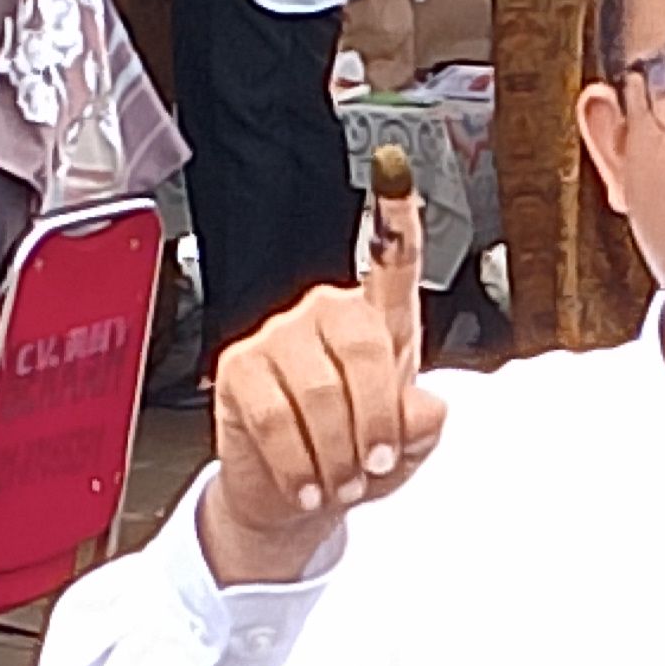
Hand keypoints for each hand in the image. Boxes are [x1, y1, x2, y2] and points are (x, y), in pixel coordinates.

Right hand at [201, 163, 440, 586]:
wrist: (296, 498)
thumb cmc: (355, 460)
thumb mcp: (406, 449)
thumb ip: (422, 425)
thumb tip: (424, 408)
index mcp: (380, 323)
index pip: (391, 259)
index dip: (394, 215)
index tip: (393, 167)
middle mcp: (328, 316)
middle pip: (363, 347)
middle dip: (375, 420)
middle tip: (373, 464)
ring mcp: (279, 337)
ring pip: (320, 392)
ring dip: (337, 453)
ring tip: (339, 480)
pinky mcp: (240, 370)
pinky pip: (275, 417)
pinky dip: (298, 464)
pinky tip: (306, 481)